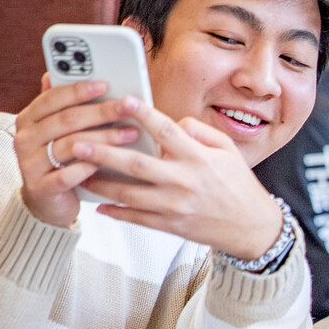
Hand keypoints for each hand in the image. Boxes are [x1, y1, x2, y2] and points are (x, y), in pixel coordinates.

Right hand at [12, 75, 143, 226]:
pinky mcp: (41, 188)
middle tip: (128, 107)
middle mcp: (24, 139)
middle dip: (101, 112)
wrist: (46, 203)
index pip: (53, 98)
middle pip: (66, 120)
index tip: (106, 84)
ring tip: (130, 134)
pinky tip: (108, 162)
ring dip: (103, 139)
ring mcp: (30, 164)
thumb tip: (60, 74)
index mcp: (28, 119)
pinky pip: (68, 175)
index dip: (79, 90)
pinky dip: (89, 167)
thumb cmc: (59, 162)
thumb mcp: (58, 132)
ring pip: (70, 146)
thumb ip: (62, 106)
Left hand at [62, 106, 283, 258]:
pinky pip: (136, 218)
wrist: (251, 227)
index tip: (123, 101)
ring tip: (78, 173)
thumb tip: (173, 122)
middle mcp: (184, 181)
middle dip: (103, 153)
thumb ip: (199, 131)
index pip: (167, 130)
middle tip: (77, 143)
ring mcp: (175, 206)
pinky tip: (98, 204)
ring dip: (100, 183)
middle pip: (136, 165)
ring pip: (128, 194)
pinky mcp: (171, 225)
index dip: (143, 114)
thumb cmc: (238, 185)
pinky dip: (115, 211)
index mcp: (199, 158)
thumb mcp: (228, 149)